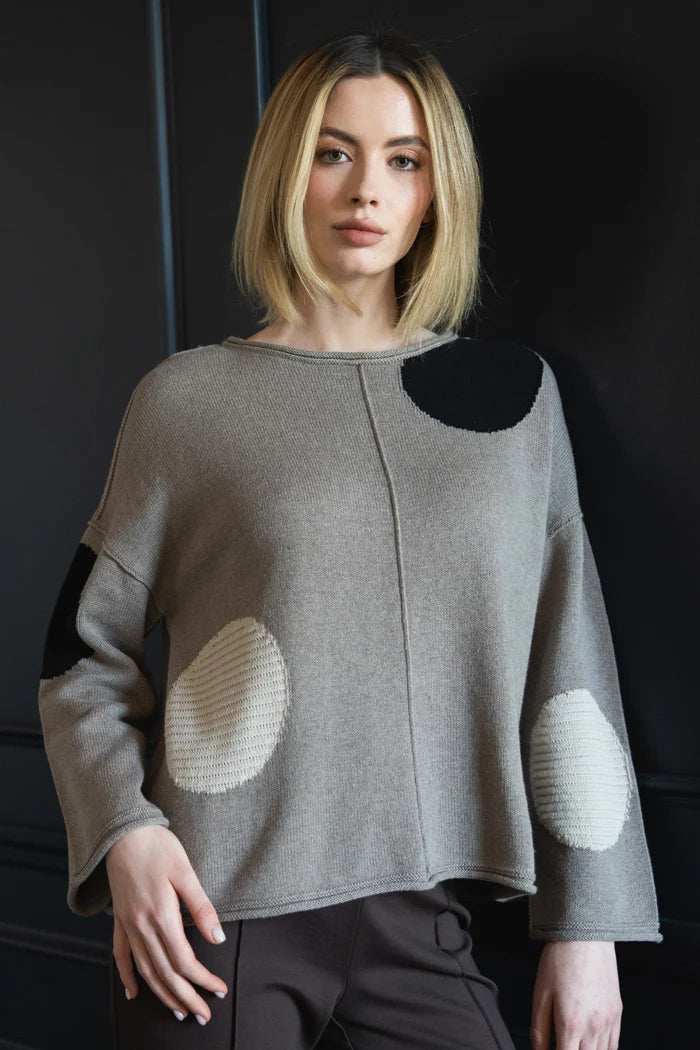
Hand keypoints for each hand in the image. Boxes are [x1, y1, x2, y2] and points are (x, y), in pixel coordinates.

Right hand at [105, 825, 228, 1024]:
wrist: (122, 832)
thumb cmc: (157, 846)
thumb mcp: (186, 871)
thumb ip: (201, 906)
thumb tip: (218, 938)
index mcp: (161, 915)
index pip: (184, 960)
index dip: (202, 979)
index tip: (219, 989)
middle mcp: (141, 926)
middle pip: (165, 973)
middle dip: (186, 997)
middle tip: (203, 1015)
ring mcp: (127, 925)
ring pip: (145, 970)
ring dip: (162, 994)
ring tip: (178, 1011)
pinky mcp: (119, 920)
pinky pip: (121, 956)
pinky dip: (127, 977)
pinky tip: (135, 993)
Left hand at [530, 940, 622, 1049]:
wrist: (585, 937)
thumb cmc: (560, 961)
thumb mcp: (540, 995)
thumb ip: (539, 1030)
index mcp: (571, 1024)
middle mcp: (594, 1027)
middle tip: (560, 1043)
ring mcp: (609, 1022)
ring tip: (574, 1043)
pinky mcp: (617, 1013)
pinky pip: (613, 1045)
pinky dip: (602, 1049)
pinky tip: (590, 1043)